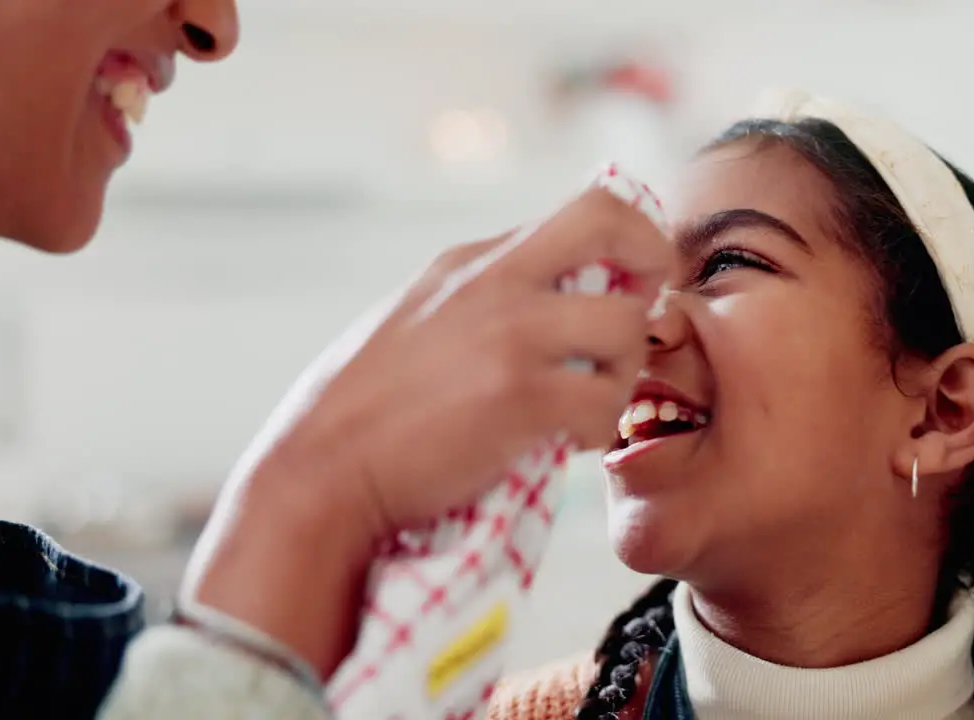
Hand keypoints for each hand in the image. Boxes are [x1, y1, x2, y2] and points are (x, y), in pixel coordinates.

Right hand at [183, 185, 672, 677]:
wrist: (319, 470)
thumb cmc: (363, 409)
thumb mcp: (418, 318)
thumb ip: (480, 298)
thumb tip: (545, 294)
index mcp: (470, 259)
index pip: (579, 210)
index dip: (626, 241)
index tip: (627, 287)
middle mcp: (494, 280)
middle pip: (611, 219)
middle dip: (654, 260)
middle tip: (643, 316)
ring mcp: (510, 334)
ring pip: (626, 323)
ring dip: (625, 369)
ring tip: (592, 402)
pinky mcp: (520, 396)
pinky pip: (606, 402)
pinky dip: (600, 428)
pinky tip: (569, 441)